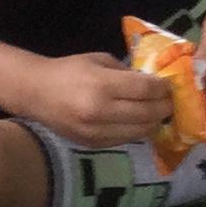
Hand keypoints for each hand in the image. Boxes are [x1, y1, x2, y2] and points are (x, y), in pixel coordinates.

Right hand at [31, 53, 171, 147]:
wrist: (36, 93)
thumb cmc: (69, 70)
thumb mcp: (99, 61)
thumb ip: (126, 73)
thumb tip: (152, 83)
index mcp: (102, 85)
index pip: (145, 89)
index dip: (163, 88)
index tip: (169, 85)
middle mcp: (101, 112)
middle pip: (148, 113)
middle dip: (164, 106)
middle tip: (169, 100)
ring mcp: (97, 132)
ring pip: (141, 131)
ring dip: (154, 122)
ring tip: (157, 112)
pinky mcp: (94, 145)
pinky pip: (126, 140)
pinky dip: (137, 131)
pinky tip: (139, 121)